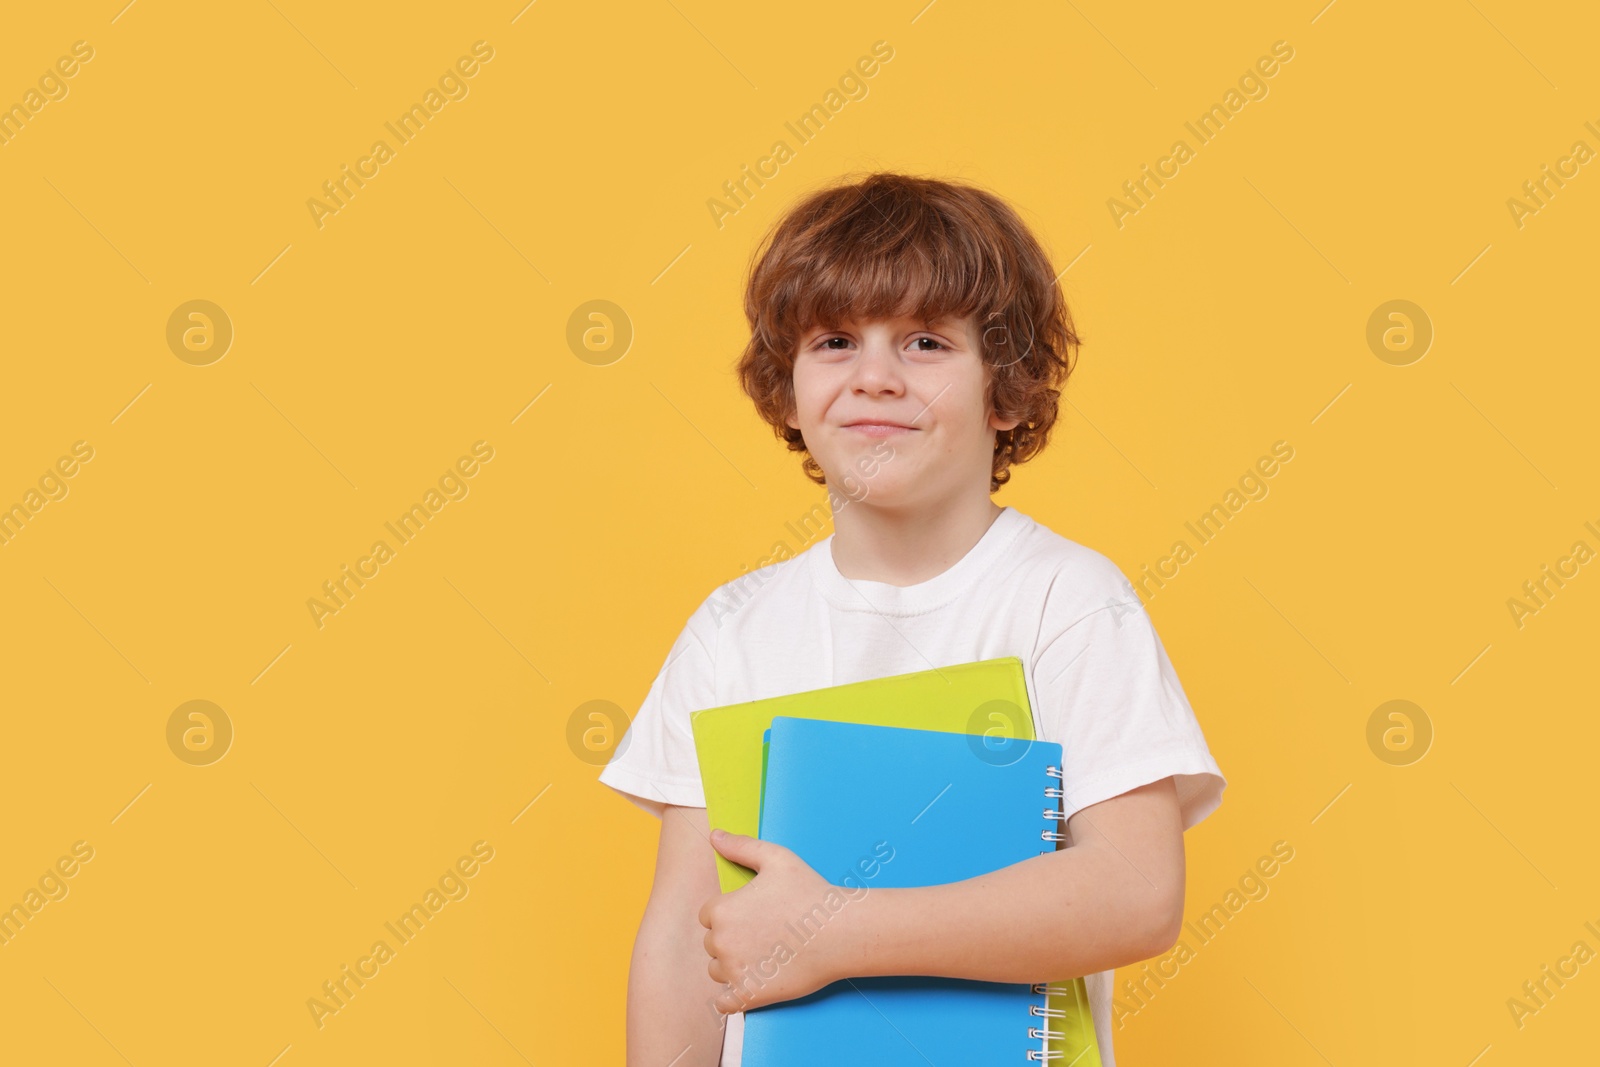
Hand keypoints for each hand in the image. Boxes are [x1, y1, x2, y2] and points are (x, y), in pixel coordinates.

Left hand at [698, 828, 852, 1012]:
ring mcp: (734, 972)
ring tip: (763, 954)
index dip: (729, 912)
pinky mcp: (749, 995)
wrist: (840, 932)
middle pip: (712, 942)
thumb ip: (740, 846)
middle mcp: (721, 943)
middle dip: (731, 938)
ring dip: (731, 965)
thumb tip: (714, 835)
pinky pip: (724, 1002)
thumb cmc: (809, 892)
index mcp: (722, 911)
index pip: (709, 915)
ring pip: (717, 969)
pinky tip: (749, 983)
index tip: (753, 913)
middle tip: (763, 932)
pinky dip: (731, 997)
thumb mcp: (776, 858)